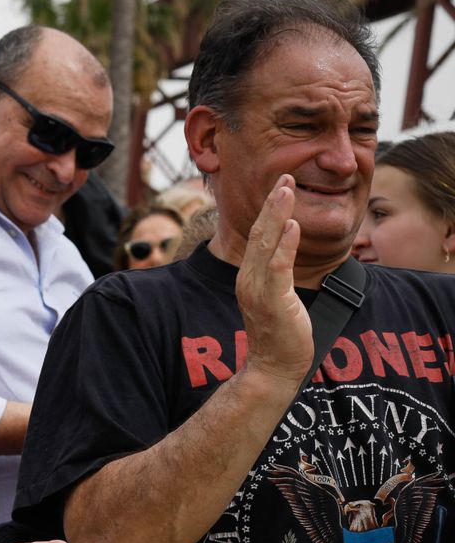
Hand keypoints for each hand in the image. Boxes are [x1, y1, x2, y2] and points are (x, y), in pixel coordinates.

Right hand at [237, 173, 312, 384]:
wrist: (274, 366)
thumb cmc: (280, 335)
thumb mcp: (275, 297)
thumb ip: (276, 273)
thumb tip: (286, 250)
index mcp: (248, 276)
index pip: (258, 235)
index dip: (269, 209)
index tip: (282, 186)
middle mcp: (248, 278)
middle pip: (259, 232)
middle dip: (273, 202)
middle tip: (286, 176)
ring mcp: (258, 289)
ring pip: (266, 243)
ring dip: (278, 214)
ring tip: (288, 190)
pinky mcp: (272, 300)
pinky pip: (277, 267)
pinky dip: (284, 245)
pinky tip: (293, 225)